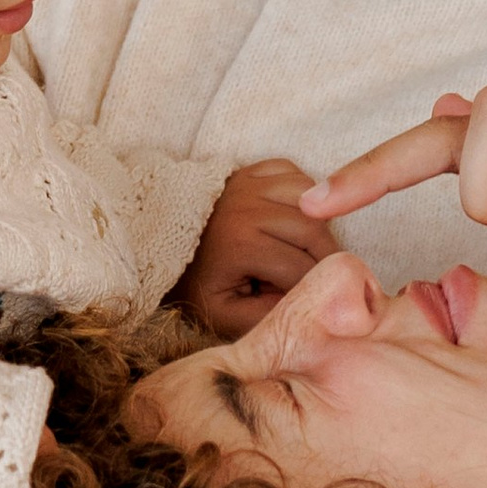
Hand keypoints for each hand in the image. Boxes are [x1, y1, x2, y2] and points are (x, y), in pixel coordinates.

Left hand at [173, 158, 337, 340]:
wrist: (158, 244)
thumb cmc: (195, 284)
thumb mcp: (223, 314)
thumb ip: (266, 317)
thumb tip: (308, 304)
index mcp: (239, 245)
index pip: (302, 268)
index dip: (315, 288)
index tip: (313, 298)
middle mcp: (246, 207)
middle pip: (314, 230)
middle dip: (328, 257)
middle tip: (327, 275)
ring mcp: (247, 183)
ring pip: (310, 197)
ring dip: (320, 223)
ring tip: (313, 249)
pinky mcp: (248, 171)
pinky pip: (294, 174)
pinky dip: (305, 195)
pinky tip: (297, 218)